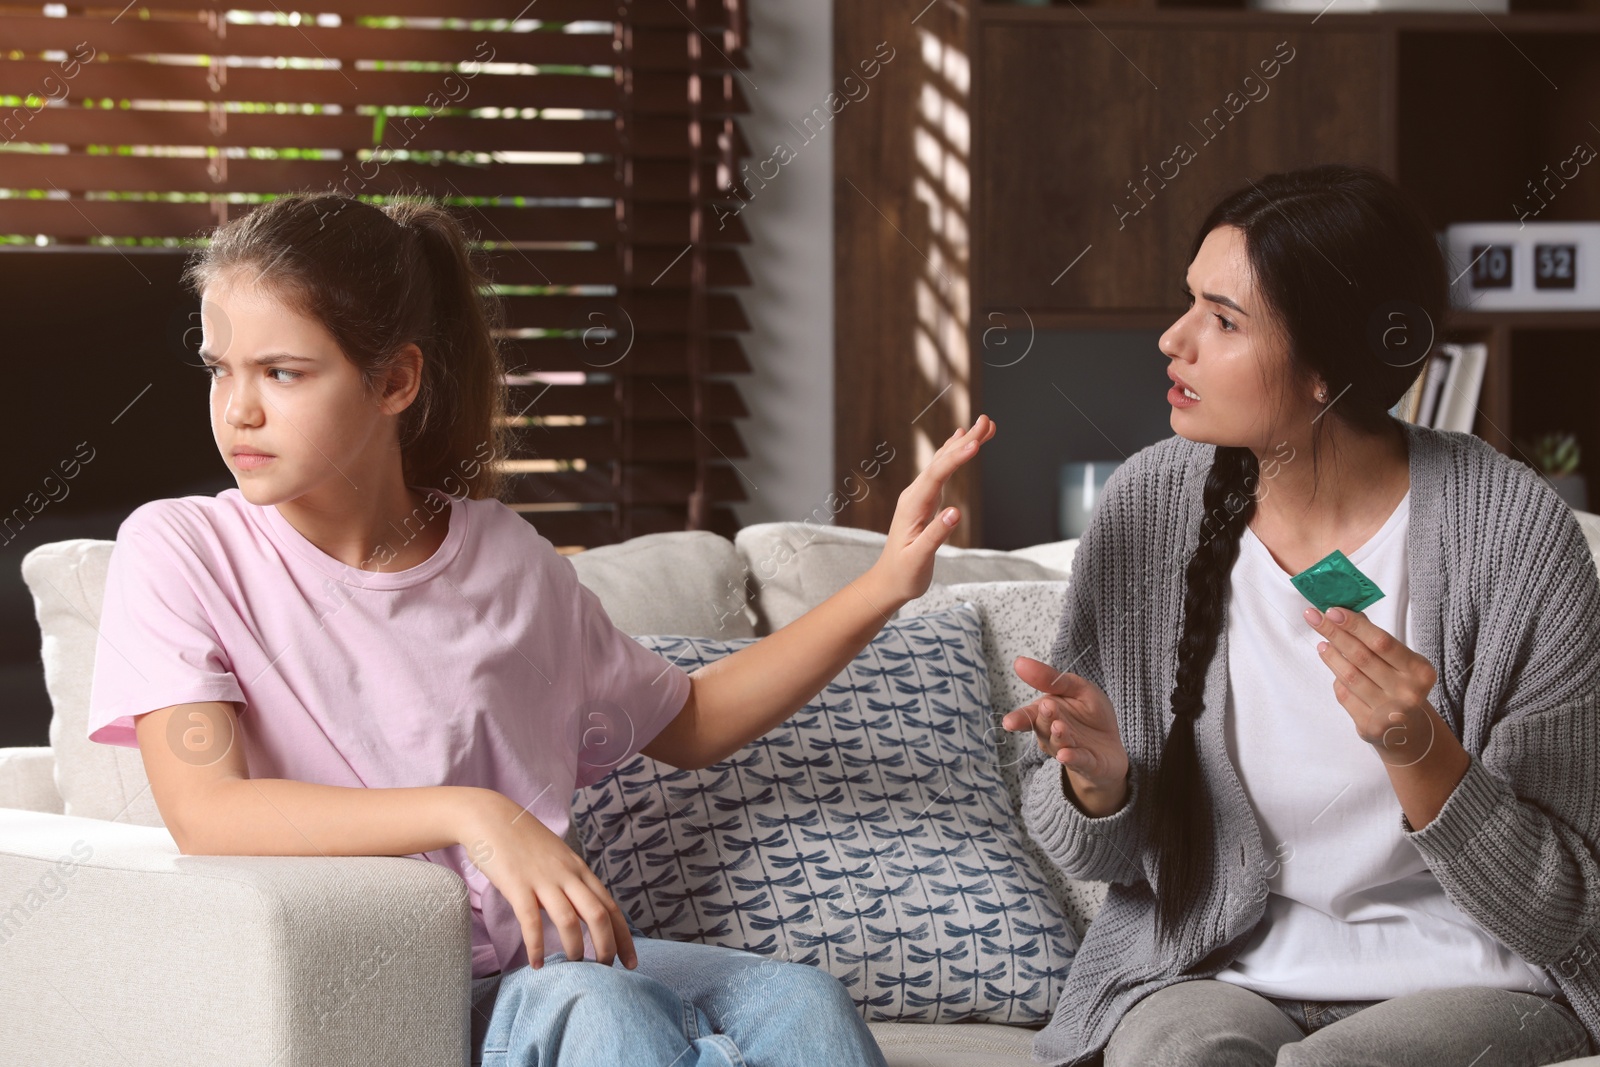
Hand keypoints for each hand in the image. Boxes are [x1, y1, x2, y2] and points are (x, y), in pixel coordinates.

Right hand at [461, 791, 635, 968]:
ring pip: (570, 920)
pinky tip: (536, 964)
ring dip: (575, 949)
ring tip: (573, 968)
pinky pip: (531, 921)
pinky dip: (536, 946)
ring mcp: (543, 880)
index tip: (631, 962)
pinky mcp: (518, 885)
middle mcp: (568, 875)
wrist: (491, 817)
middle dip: (606, 947)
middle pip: (598, 915)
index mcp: (580, 870)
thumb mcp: (558, 858)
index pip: (611, 907)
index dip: (624, 936)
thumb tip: (584, 912)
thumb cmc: (524, 841)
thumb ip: (572, 882)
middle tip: (605, 971)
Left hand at [868, 415, 995, 603]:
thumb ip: (936, 535)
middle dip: (965, 440)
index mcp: (913, 506)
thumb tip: (956, 513)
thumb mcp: (919, 559)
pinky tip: (960, 441)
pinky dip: (955, 454)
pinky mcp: (926, 500)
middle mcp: (915, 495)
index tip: (975, 444)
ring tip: (984, 425)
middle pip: (942, 461)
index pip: (937, 476)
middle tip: (987, 420)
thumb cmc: (904, 573)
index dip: (956, 458)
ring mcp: (920, 495)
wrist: (889, 580)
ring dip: (963, 443)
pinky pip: (942, 470)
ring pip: (943, 462)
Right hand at [1004, 656, 1128, 794]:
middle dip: (1045, 717)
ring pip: (1060, 743)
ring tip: (1059, 726)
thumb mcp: (1077, 688)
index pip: (1029, 715)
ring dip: (1059, 736)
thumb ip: (1051, 678)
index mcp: (1046, 714)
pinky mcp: (1087, 763)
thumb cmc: (1091, 715)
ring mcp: (1068, 749)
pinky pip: (1078, 760)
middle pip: (1044, 726)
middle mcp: (1051, 734)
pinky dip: (1072, 758)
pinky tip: (1065, 755)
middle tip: (1048, 706)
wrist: (1112, 745)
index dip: (1019, 719)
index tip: (1009, 722)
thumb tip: (1019, 662)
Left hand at [1304, 605, 1440, 766]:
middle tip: (1313, 617)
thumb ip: (1375, 639)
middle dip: (1335, 634)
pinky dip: (1336, 679)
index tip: (1332, 611)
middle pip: (1361, 658)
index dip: (1355, 626)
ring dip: (1331, 656)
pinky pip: (1344, 696)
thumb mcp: (1400, 661)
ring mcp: (1390, 713)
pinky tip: (1334, 667)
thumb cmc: (1401, 685)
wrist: (1409, 730)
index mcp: (1420, 671)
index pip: (1381, 643)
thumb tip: (1344, 612)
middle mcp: (1408, 692)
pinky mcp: (1371, 727)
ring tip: (1322, 643)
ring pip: (1349, 677)